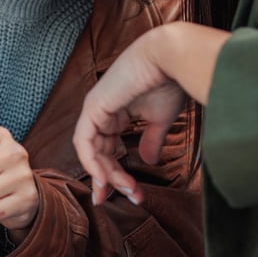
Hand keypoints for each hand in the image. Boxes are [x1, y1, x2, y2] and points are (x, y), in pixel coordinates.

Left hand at [72, 32, 187, 206]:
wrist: (172, 58)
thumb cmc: (169, 82)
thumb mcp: (159, 119)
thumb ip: (151, 140)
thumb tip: (148, 161)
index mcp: (115, 111)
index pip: (108, 148)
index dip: (116, 173)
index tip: (131, 193)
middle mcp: (101, 110)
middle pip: (98, 153)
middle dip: (112, 179)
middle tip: (129, 198)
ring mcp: (95, 108)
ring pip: (91, 151)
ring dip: (105, 175)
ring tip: (123, 191)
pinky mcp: (94, 107)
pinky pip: (85, 142)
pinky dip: (92, 162)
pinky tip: (105, 177)